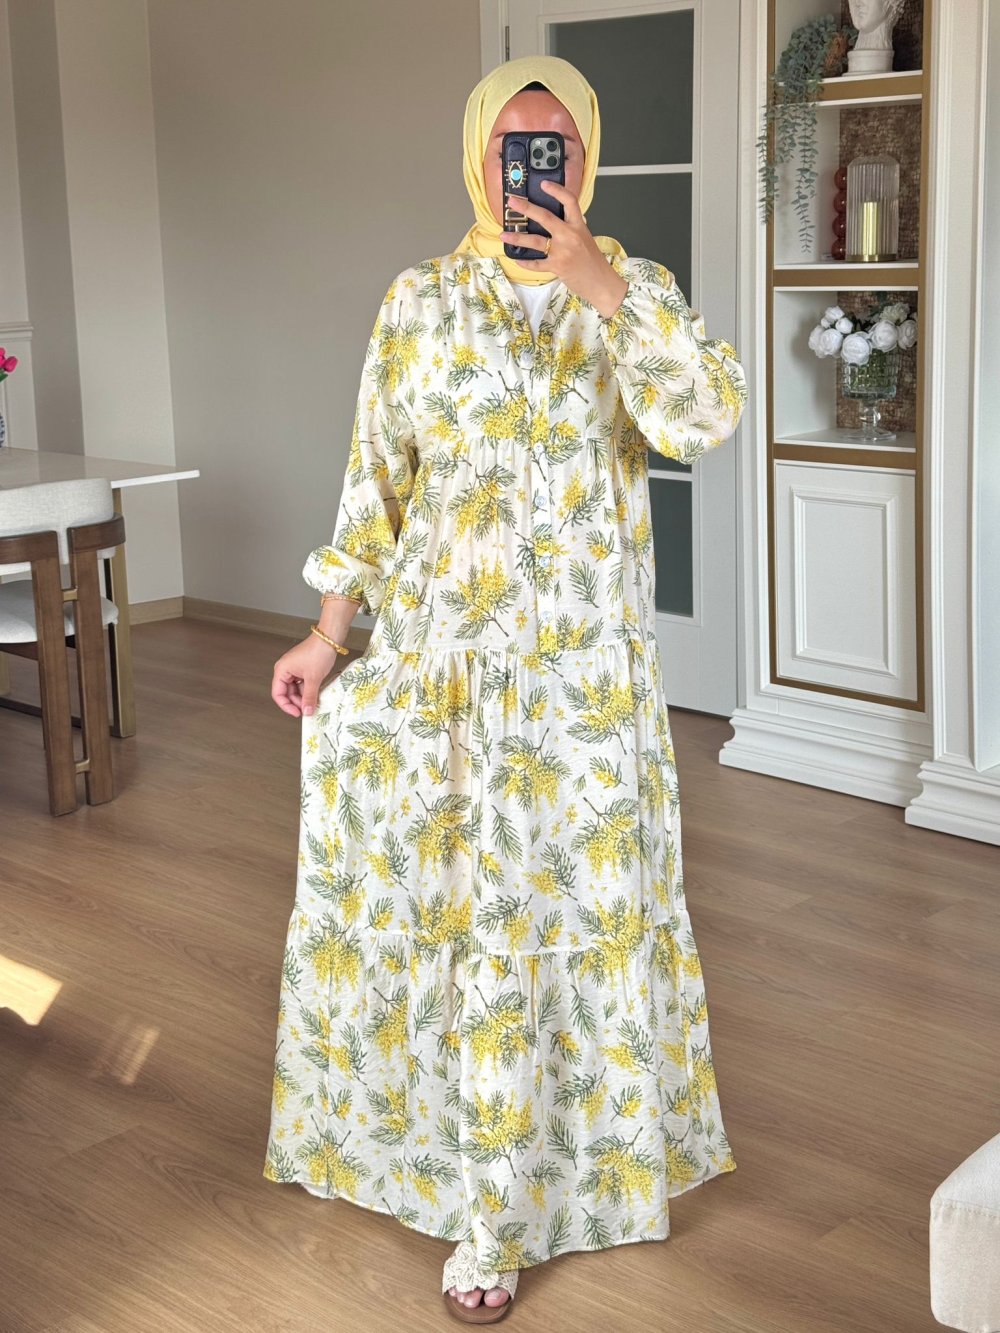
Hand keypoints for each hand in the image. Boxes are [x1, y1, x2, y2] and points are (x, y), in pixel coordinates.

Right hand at [271, 635, 341, 717]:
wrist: (329, 638)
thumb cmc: (318, 652)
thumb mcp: (313, 678)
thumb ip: (309, 697)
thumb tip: (307, 712)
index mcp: (281, 670)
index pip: (278, 693)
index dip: (286, 706)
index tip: (298, 713)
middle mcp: (285, 669)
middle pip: (287, 692)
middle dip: (297, 702)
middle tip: (308, 710)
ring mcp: (294, 669)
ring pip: (296, 689)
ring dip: (304, 697)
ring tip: (314, 703)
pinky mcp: (303, 668)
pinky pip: (302, 684)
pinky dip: (308, 690)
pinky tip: (316, 696)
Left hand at [499, 180, 627, 318]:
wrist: (600, 282)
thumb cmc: (592, 262)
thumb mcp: (585, 238)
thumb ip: (571, 229)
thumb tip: (556, 222)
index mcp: (579, 225)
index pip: (569, 201)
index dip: (556, 190)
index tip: (543, 184)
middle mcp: (570, 235)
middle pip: (546, 217)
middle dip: (527, 208)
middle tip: (512, 202)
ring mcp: (563, 251)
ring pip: (535, 241)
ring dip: (517, 237)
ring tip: (504, 234)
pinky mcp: (557, 266)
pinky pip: (536, 263)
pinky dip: (525, 262)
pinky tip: (517, 258)